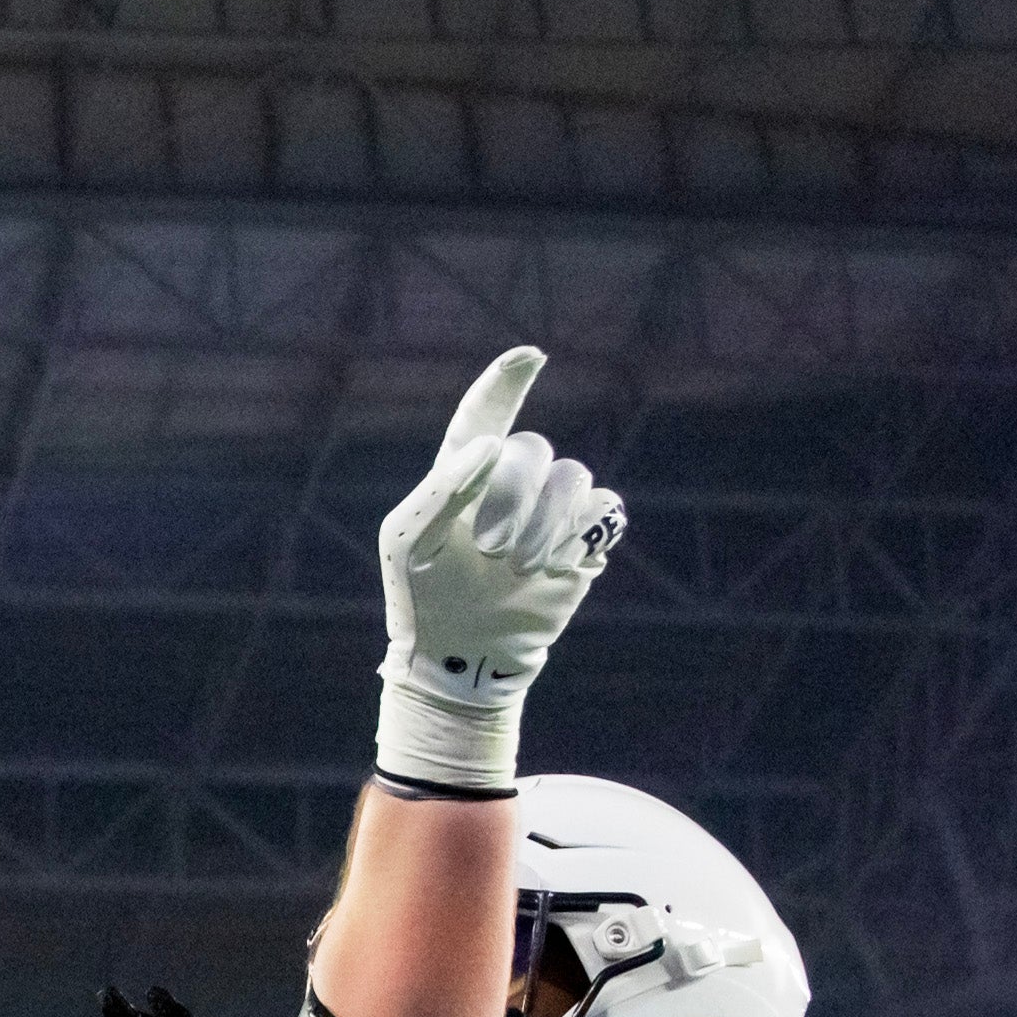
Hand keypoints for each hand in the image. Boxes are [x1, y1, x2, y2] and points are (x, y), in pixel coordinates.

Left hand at [373, 347, 624, 790]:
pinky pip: (606, 510)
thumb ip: (441, 487)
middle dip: (514, 493)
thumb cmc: (420, 601)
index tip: (530, 356)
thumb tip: (489, 448)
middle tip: (491, 545)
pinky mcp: (582, 546)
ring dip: (546, 519)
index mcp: (461, 477)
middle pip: (533, 447)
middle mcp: (509, 487)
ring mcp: (549, 515)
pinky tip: (556, 562)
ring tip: (518, 564)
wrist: (457, 660)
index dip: (506, 383)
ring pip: (574, 476)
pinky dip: (584, 531)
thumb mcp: (409, 542)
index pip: (485, 418)